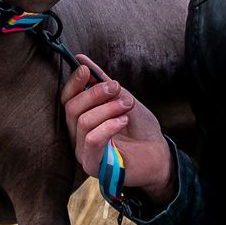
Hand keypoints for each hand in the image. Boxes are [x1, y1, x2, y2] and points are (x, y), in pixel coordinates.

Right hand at [60, 56, 176, 207]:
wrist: (159, 153)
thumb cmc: (140, 128)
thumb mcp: (122, 98)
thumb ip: (102, 82)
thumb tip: (81, 59)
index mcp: (82, 118)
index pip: (67, 99)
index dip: (74, 83)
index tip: (86, 70)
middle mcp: (78, 135)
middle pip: (72, 108)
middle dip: (95, 93)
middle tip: (118, 89)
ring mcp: (83, 151)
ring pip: (83, 122)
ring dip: (108, 108)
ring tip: (127, 106)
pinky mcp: (92, 165)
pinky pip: (91, 140)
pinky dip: (108, 126)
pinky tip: (123, 121)